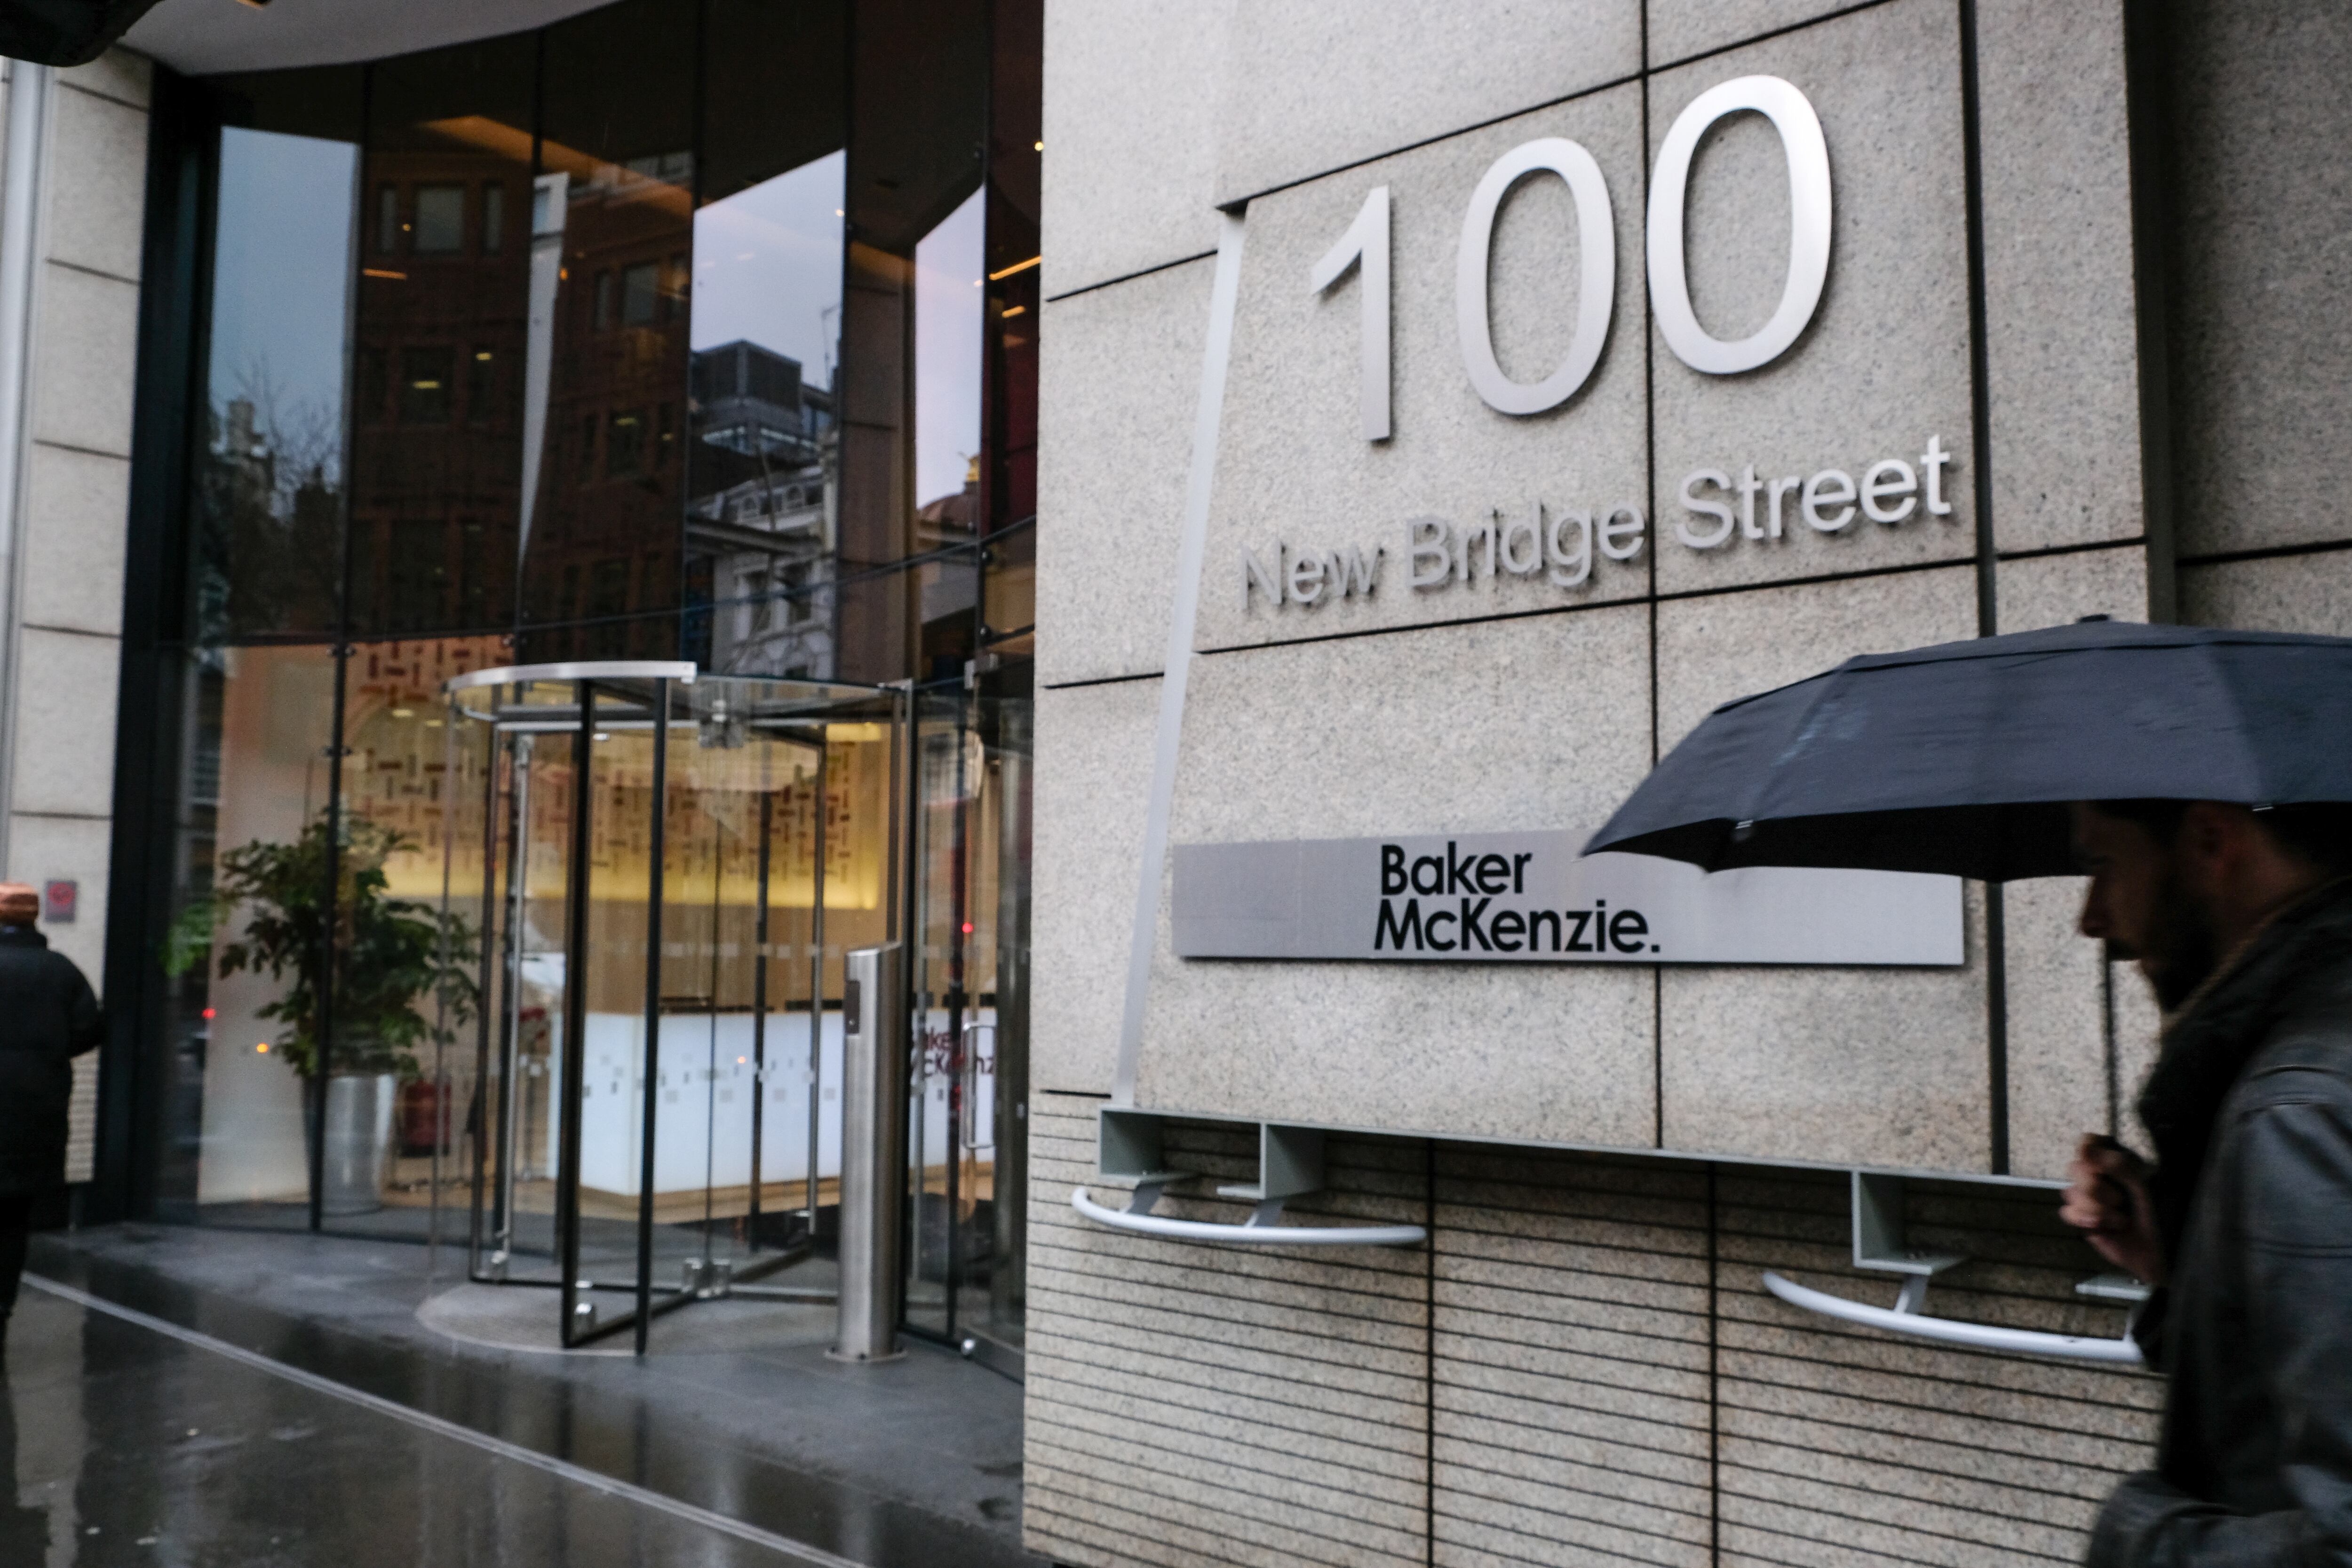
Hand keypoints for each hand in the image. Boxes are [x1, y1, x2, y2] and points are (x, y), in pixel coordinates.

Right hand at [2060, 1133, 2164, 1285]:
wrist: (2157, 1252)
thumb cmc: (2156, 1215)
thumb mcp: (2142, 1187)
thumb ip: (2117, 1165)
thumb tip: (2085, 1149)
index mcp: (2114, 1164)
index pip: (2089, 1142)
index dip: (2087, 1150)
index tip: (2097, 1165)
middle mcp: (2097, 1177)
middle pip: (2075, 1167)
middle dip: (2094, 1187)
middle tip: (2118, 1200)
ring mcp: (2087, 1198)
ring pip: (2070, 1192)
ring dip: (2096, 1208)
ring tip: (2119, 1220)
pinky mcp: (2081, 1218)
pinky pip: (2067, 1212)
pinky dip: (2085, 1219)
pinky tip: (2101, 1227)